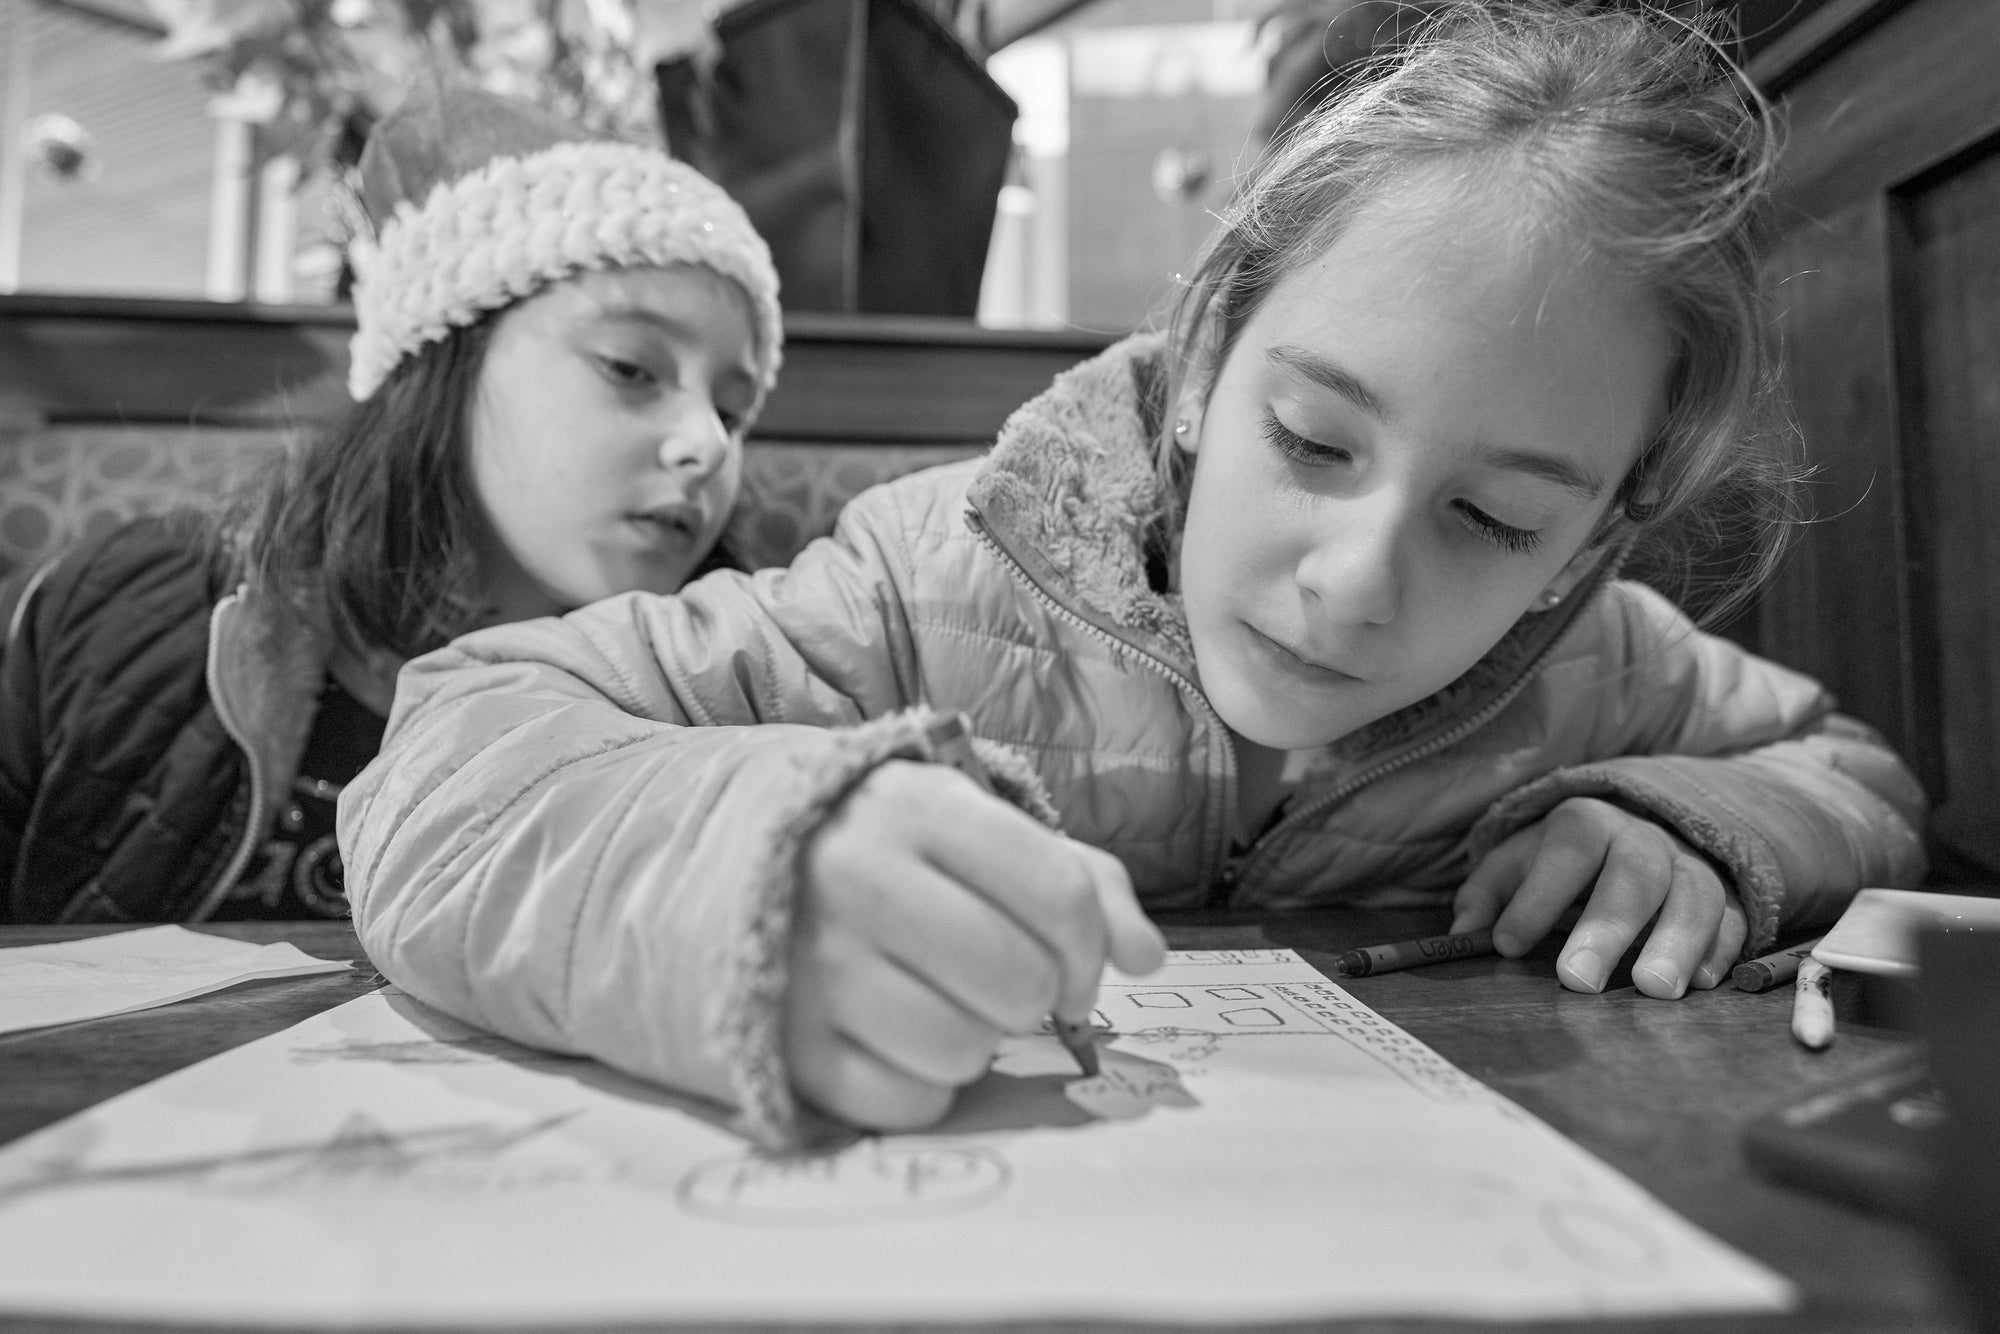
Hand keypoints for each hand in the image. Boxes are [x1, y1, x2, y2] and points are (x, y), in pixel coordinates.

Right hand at [786, 759, 1165, 1130]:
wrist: (696, 861)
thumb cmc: (861, 842)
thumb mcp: (958, 821)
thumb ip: (1070, 875)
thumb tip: (1146, 956)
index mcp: (916, 806)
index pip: (1059, 894)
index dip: (1088, 947)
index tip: (1072, 964)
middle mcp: (859, 879)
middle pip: (1020, 980)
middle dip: (1031, 995)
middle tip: (996, 982)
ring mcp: (812, 967)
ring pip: (967, 1049)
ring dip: (974, 1041)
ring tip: (934, 1001)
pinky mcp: (782, 1043)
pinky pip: (910, 1102)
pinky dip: (920, 1086)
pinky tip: (890, 1039)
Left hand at [1450, 796, 1746, 999]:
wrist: (1639, 831)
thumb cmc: (1564, 862)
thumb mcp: (1517, 864)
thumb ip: (1487, 894)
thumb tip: (1463, 934)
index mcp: (1586, 823)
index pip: (1567, 848)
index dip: (1538, 895)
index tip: (1507, 944)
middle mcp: (1644, 839)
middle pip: (1634, 874)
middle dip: (1606, 927)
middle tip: (1577, 981)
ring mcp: (1691, 866)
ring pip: (1695, 895)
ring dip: (1676, 942)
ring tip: (1652, 990)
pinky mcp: (1727, 898)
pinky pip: (1733, 919)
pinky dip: (1719, 950)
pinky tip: (1699, 984)